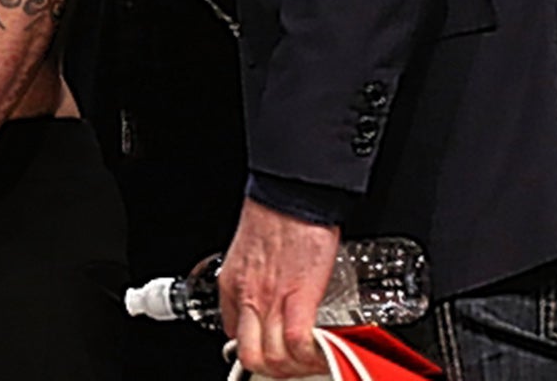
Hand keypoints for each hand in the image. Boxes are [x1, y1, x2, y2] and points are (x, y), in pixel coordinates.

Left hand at [219, 197, 340, 377]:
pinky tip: (323, 353)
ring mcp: (270, 299)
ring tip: (313, 362)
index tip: (276, 351)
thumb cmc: (276, 215)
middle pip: (251, 357)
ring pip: (272, 359)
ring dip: (296, 368)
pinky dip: (311, 355)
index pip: (235, 336)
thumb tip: (275, 293)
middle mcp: (247, 297)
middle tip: (296, 365)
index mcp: (233, 286)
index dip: (258, 350)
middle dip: (275, 370)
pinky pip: (298, 342)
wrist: (291, 193)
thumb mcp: (250, 253)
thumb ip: (257, 279)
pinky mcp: (298, 295)